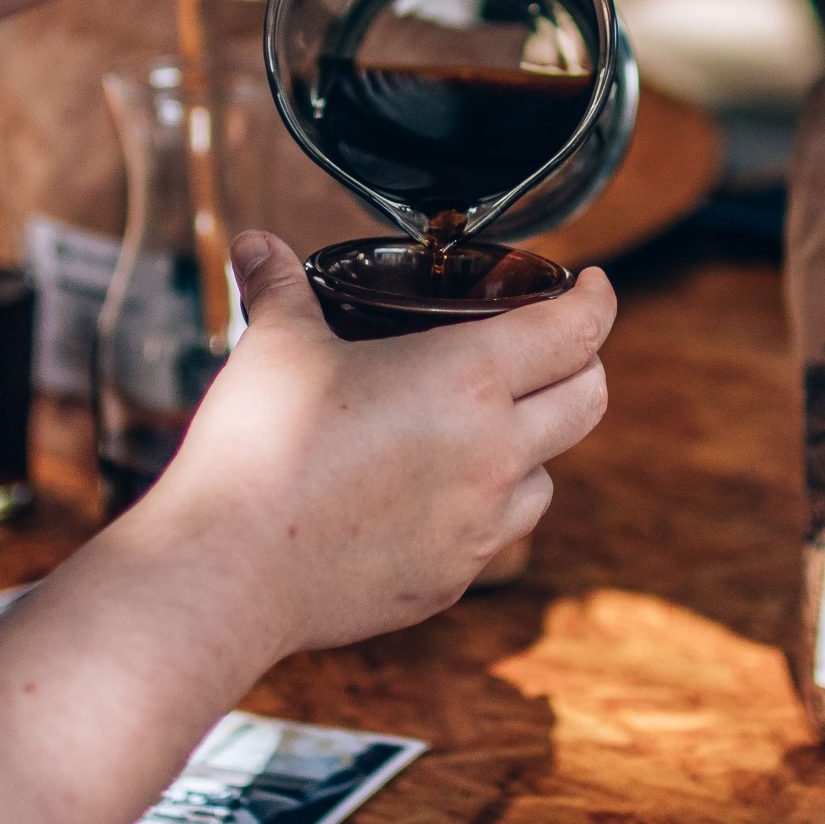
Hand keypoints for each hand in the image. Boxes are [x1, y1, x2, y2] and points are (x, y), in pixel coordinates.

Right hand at [133, 231, 614, 655]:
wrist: (228, 572)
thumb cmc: (255, 450)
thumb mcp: (273, 346)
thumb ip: (279, 287)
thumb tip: (257, 243)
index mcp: (467, 381)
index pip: (575, 331)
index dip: (596, 300)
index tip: (593, 285)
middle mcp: (494, 454)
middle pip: (589, 401)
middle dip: (584, 365)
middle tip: (555, 348)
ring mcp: (479, 526)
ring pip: (548, 476)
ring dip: (534, 445)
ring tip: (488, 427)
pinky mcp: (451, 580)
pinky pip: (495, 535)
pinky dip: (485, 506)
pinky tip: (437, 494)